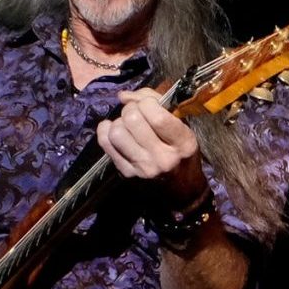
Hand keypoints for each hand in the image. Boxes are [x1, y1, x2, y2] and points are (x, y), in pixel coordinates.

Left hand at [100, 88, 207, 206]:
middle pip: (132, 120)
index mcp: (183, 144)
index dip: (147, 102)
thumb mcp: (182, 127)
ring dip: (119, 122)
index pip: (157, 116)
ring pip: (116, 132)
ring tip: (128, 126)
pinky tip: (114, 131)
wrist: (182, 191)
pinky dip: (106, 131)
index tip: (149, 105)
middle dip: (131, 109)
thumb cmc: (182, 153)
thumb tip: (123, 96)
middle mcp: (163, 159)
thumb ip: (156, 104)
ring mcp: (143, 168)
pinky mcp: (127, 174)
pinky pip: (106, 144)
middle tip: (137, 113)